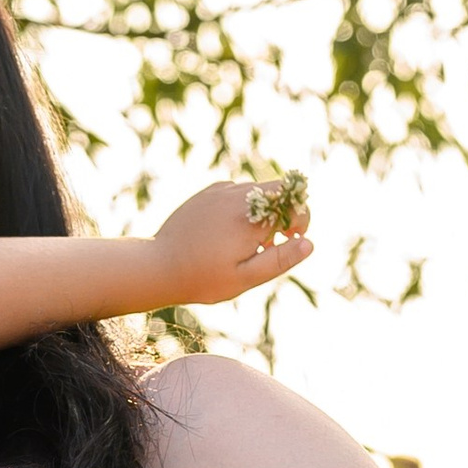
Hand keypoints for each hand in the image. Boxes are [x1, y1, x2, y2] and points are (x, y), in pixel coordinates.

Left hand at [144, 179, 313, 311]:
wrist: (158, 265)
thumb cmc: (203, 278)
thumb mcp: (245, 278)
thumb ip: (280, 260)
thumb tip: (309, 243)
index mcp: (250, 218)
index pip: (295, 204)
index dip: (302, 221)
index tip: (292, 241)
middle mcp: (237, 196)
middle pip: (280, 189)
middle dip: (287, 211)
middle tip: (276, 240)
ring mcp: (221, 191)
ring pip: (260, 189)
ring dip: (266, 209)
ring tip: (252, 241)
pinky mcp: (208, 192)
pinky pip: (239, 191)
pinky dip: (246, 206)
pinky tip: (233, 231)